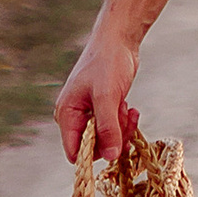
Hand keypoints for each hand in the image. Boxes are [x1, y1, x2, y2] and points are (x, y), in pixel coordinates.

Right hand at [54, 18, 141, 165]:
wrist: (119, 40)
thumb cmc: (108, 62)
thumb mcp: (108, 96)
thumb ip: (108, 128)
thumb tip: (111, 156)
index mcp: (67, 114)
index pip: (75, 152)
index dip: (94, 155)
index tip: (114, 146)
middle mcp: (75, 117)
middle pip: (94, 148)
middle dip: (113, 138)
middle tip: (125, 120)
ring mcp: (89, 114)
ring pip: (107, 139)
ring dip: (121, 129)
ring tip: (128, 109)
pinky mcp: (103, 110)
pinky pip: (114, 128)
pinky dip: (124, 122)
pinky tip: (131, 108)